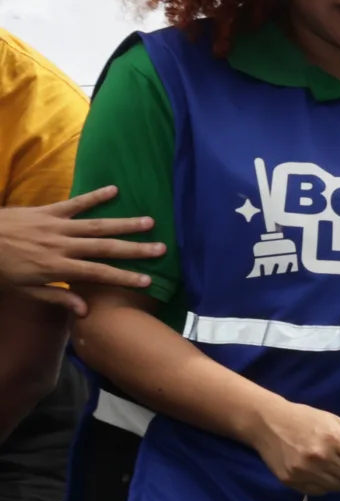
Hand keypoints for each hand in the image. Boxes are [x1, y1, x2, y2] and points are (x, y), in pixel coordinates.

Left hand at [0, 189, 163, 309]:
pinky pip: (75, 203)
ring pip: (96, 225)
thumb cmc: (0, 270)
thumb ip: (56, 297)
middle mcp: (62, 246)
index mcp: (57, 268)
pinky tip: (114, 190)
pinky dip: (95, 196)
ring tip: (149, 222)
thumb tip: (86, 310)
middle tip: (161, 248)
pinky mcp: (47, 211)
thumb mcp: (23, 290)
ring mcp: (56, 226)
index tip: (148, 281)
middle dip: (135, 249)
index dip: (124, 277)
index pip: (98, 274)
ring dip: (124, 223)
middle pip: (105, 248)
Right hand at [247, 400, 339, 495]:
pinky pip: (320, 492)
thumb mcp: (336, 422)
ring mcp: (304, 472)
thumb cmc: (306, 419)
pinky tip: (317, 472)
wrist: (267, 422)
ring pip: (339, 488)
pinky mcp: (291, 481)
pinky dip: (323, 485)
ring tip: (331, 466)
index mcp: (334, 439)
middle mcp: (320, 458)